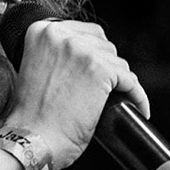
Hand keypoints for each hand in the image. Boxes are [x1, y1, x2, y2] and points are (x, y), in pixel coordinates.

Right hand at [5, 18, 147, 167]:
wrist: (32, 139)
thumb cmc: (31, 116)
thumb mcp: (35, 69)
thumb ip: (55, 56)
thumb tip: (83, 61)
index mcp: (42, 31)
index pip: (85, 32)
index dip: (94, 53)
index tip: (97, 69)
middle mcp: (62, 35)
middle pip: (103, 44)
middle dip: (107, 66)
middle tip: (106, 89)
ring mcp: (83, 51)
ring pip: (118, 62)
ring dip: (120, 81)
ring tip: (119, 99)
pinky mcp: (101, 70)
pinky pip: (131, 81)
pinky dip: (137, 96)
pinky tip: (138, 108)